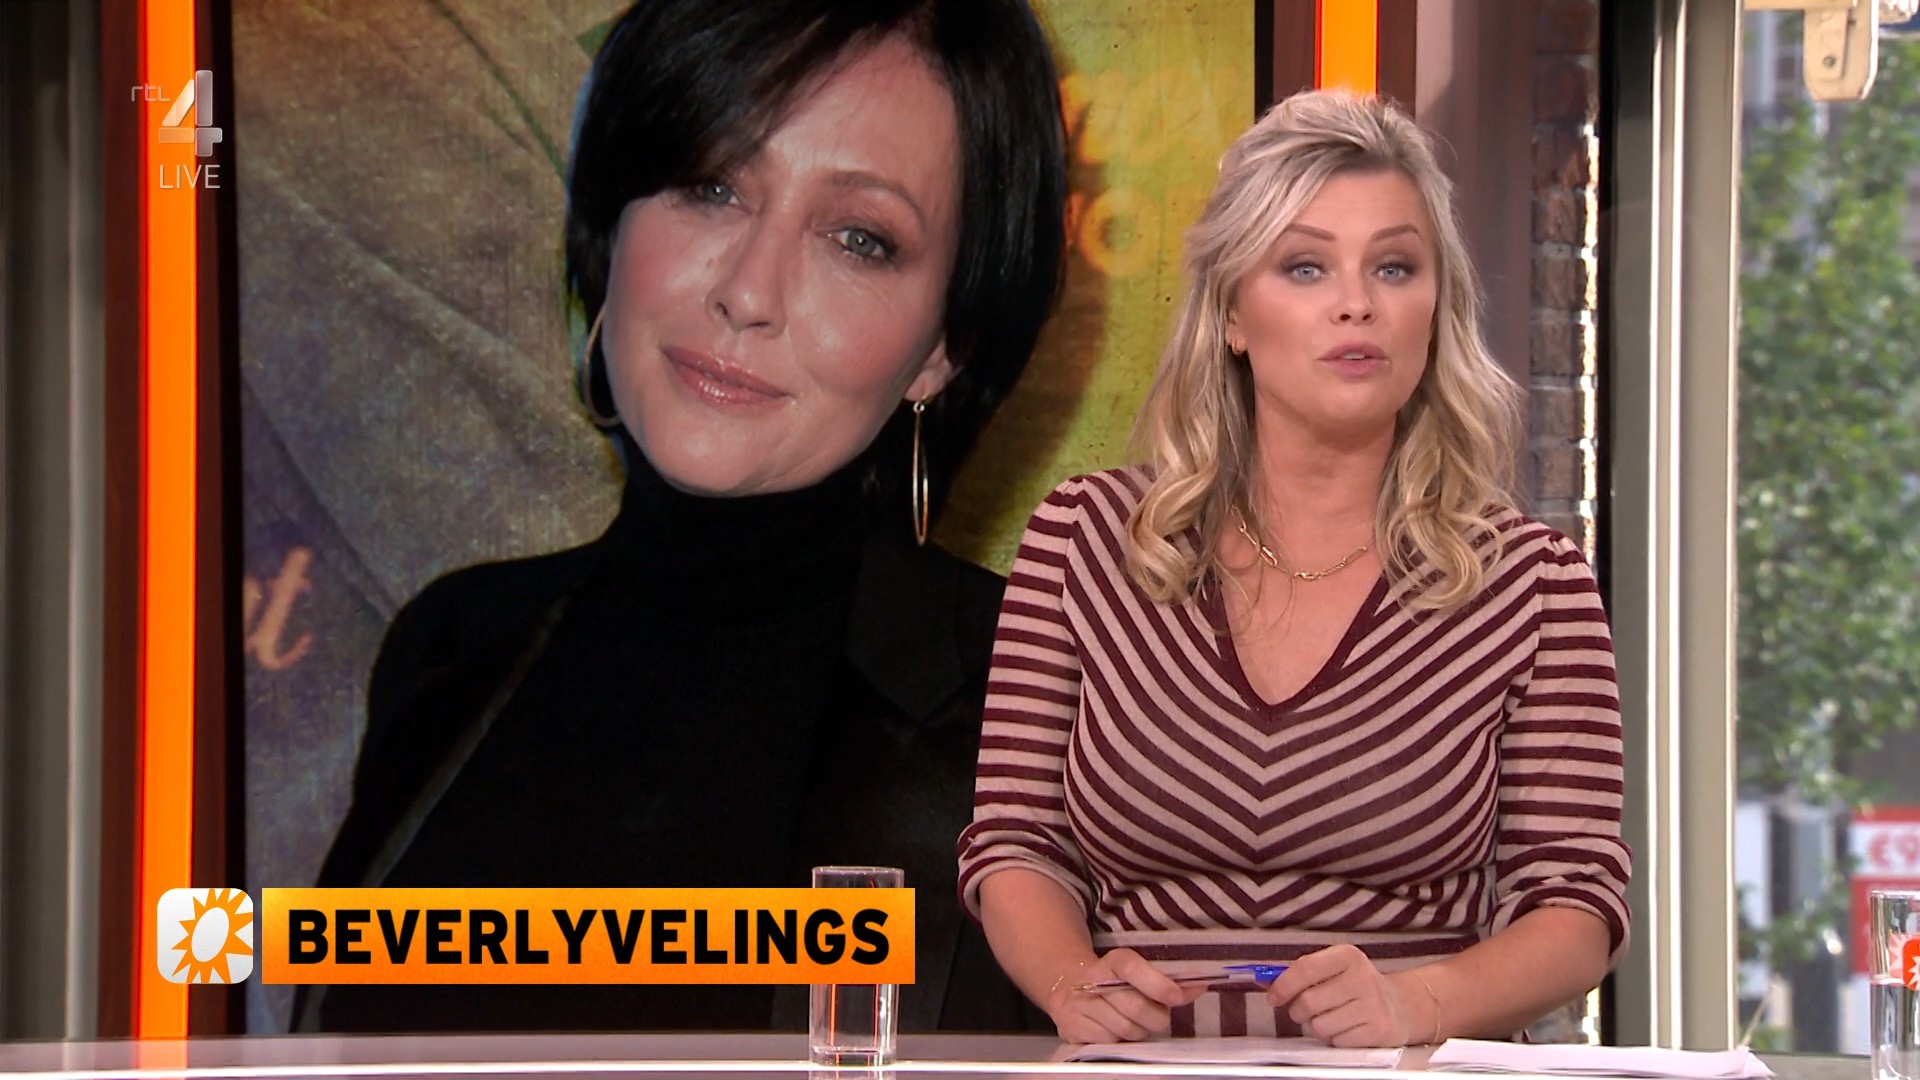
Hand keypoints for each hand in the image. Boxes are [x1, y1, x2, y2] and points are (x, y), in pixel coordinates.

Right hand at [1044, 948, 1204, 1043]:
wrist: (1068, 990)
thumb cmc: (1115, 984)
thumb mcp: (1139, 975)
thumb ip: (1169, 982)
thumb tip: (1199, 986)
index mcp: (1114, 961)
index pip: (1134, 969)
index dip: (1157, 984)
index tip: (1176, 997)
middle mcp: (1093, 979)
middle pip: (1136, 1008)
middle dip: (1155, 1018)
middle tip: (1157, 1016)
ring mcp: (1080, 1004)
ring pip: (1126, 1030)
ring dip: (1138, 1031)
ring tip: (1133, 1021)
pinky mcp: (1072, 1027)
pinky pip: (1108, 1043)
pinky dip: (1118, 1041)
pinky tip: (1113, 1029)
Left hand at [1264, 944, 1429, 1046]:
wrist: (1401, 1007)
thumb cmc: (1356, 987)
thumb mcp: (1332, 971)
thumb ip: (1299, 974)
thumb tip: (1263, 979)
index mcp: (1347, 956)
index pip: (1305, 968)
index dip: (1283, 985)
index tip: (1273, 997)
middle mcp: (1362, 977)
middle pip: (1308, 1001)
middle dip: (1299, 1011)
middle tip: (1305, 1011)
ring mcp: (1373, 1005)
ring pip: (1320, 1025)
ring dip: (1317, 1027)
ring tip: (1330, 1020)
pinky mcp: (1379, 1030)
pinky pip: (1337, 1042)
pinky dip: (1335, 1039)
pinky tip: (1347, 1029)